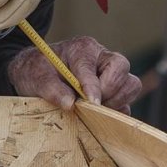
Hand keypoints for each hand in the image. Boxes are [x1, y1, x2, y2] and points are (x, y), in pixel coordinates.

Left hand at [8, 37, 141, 112]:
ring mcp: (110, 75)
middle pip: (122, 68)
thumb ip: (51, 88)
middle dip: (110, 90)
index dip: (94, 86)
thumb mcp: (35, 76)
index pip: (95, 67)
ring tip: (95, 111)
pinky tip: (98, 117)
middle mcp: (101, 58)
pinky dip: (117, 112)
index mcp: (83, 49)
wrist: (35, 74)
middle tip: (92, 105)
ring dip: (117, 101)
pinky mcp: (113, 93)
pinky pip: (126, 103)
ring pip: (131, 84)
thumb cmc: (35, 71)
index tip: (92, 103)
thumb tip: (70, 104)